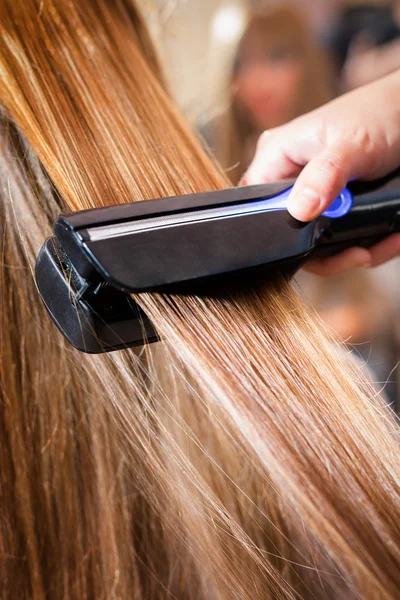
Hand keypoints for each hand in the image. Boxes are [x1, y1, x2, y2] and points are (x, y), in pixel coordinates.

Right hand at [243, 71, 399, 275]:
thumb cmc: (380, 113)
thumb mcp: (352, 145)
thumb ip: (324, 176)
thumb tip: (298, 210)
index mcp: (277, 156)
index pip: (254, 205)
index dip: (277, 232)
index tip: (315, 244)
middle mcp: (290, 178)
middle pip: (288, 234)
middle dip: (327, 252)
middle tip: (359, 254)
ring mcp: (312, 195)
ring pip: (316, 242)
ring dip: (351, 251)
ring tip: (381, 244)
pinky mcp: (334, 206)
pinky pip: (338, 237)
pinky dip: (365, 243)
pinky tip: (387, 237)